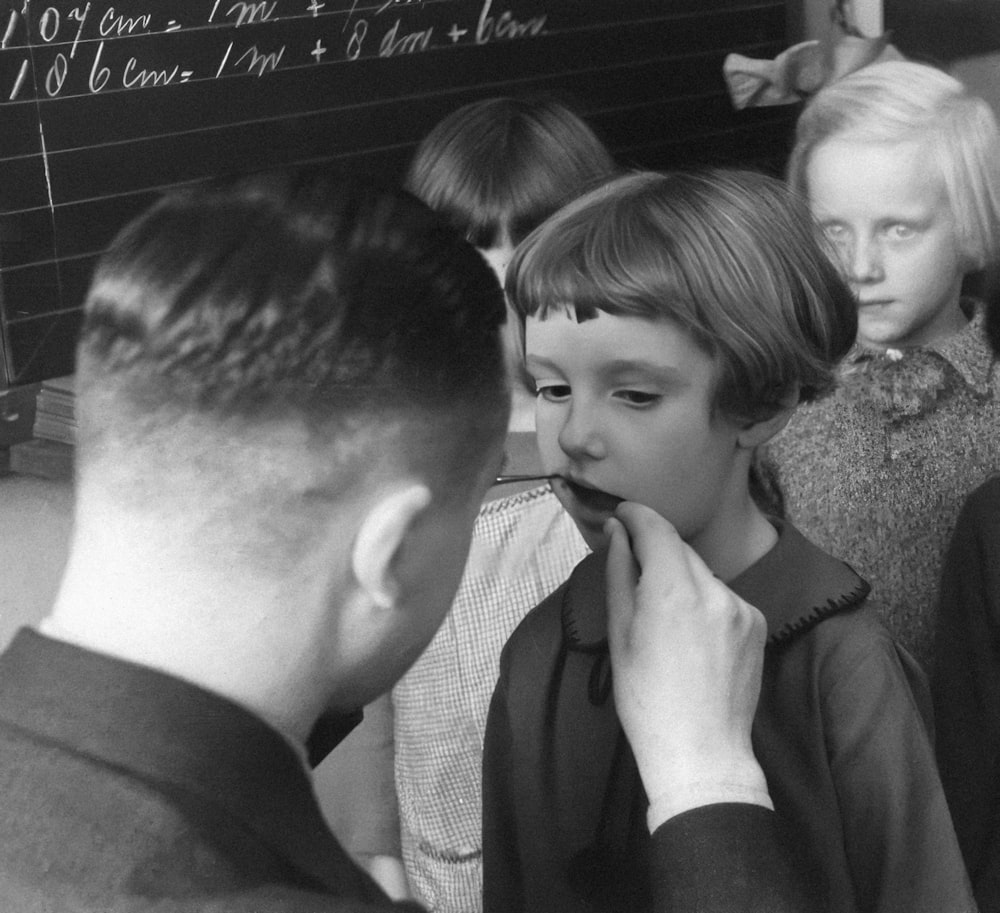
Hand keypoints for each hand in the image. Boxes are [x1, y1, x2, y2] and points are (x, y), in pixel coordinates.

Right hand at [605, 503, 766, 817]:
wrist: (702, 752)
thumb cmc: (646, 699)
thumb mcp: (620, 634)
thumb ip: (620, 573)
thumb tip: (617, 531)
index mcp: (673, 591)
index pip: (656, 528)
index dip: (636, 514)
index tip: (620, 513)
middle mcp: (714, 589)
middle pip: (680, 549)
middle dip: (656, 551)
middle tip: (632, 569)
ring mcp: (742, 606)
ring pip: (702, 573)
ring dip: (681, 579)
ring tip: (663, 618)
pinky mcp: (758, 623)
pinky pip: (723, 597)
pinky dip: (704, 602)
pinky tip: (692, 636)